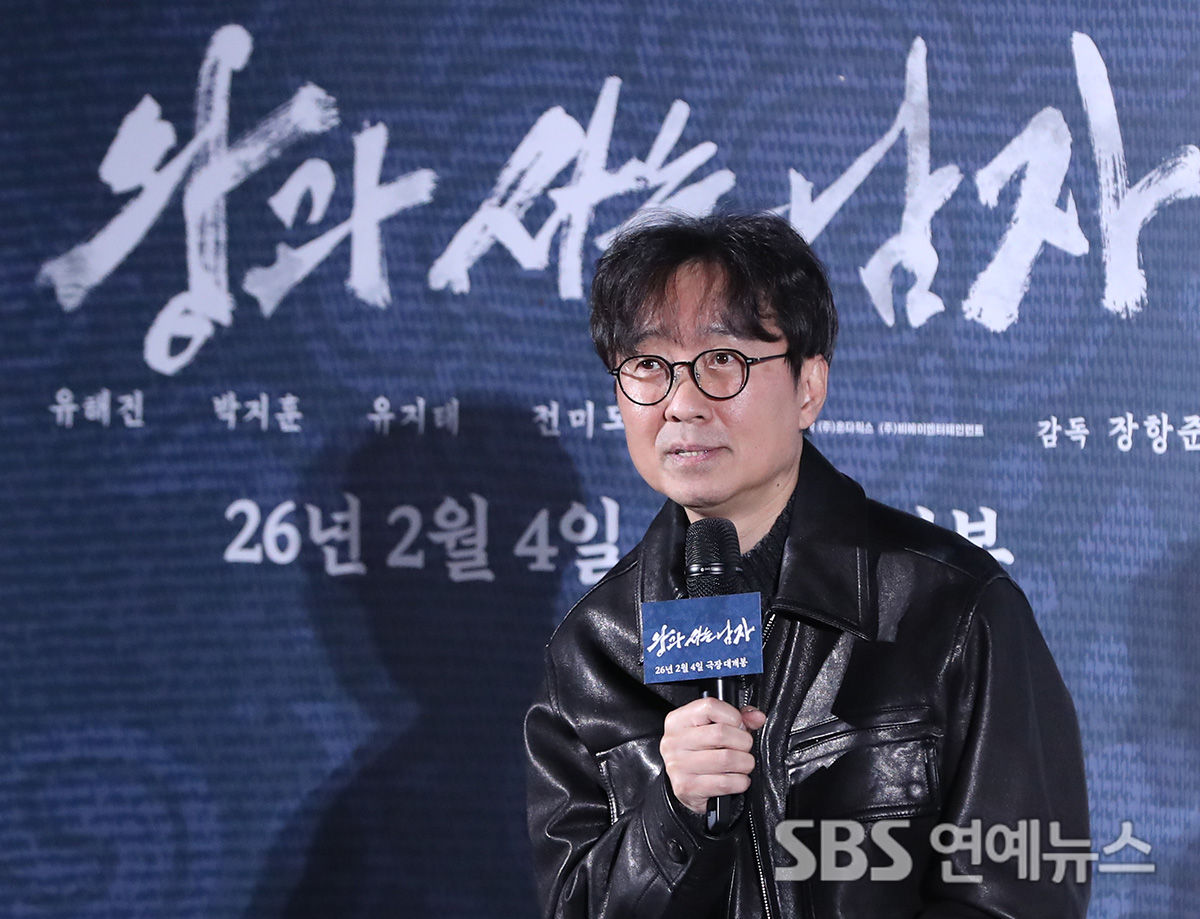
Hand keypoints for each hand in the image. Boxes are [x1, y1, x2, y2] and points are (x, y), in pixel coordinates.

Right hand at [659, 698, 766, 814]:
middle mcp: (675, 741)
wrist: (681, 785)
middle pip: (721, 733)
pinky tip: (736, 778)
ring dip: (744, 763)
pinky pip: (725, 783)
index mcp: (678, 720)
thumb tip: (757, 717)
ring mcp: (679, 765)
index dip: (733, 716)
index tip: (738, 726)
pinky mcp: (686, 787)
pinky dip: (740, 782)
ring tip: (742, 764)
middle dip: (743, 742)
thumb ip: (737, 718)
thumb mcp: (712, 728)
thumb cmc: (698, 753)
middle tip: (743, 748)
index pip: (710, 707)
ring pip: (727, 759)